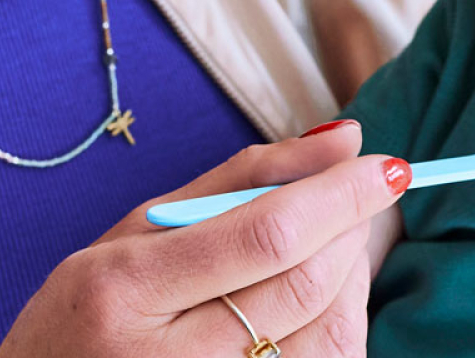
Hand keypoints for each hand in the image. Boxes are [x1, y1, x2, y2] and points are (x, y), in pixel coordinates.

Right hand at [0, 121, 405, 356]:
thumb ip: (240, 180)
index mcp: (125, 289)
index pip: (265, 235)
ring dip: (347, 280)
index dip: (339, 196)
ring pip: (326, 336)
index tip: (385, 165)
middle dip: (349, 231)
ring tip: (321, 253)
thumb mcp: (136, 234)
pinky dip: (335, 326)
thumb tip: (345, 138)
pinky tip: (307, 305)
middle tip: (358, 199)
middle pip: (304, 285)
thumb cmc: (89, 316)